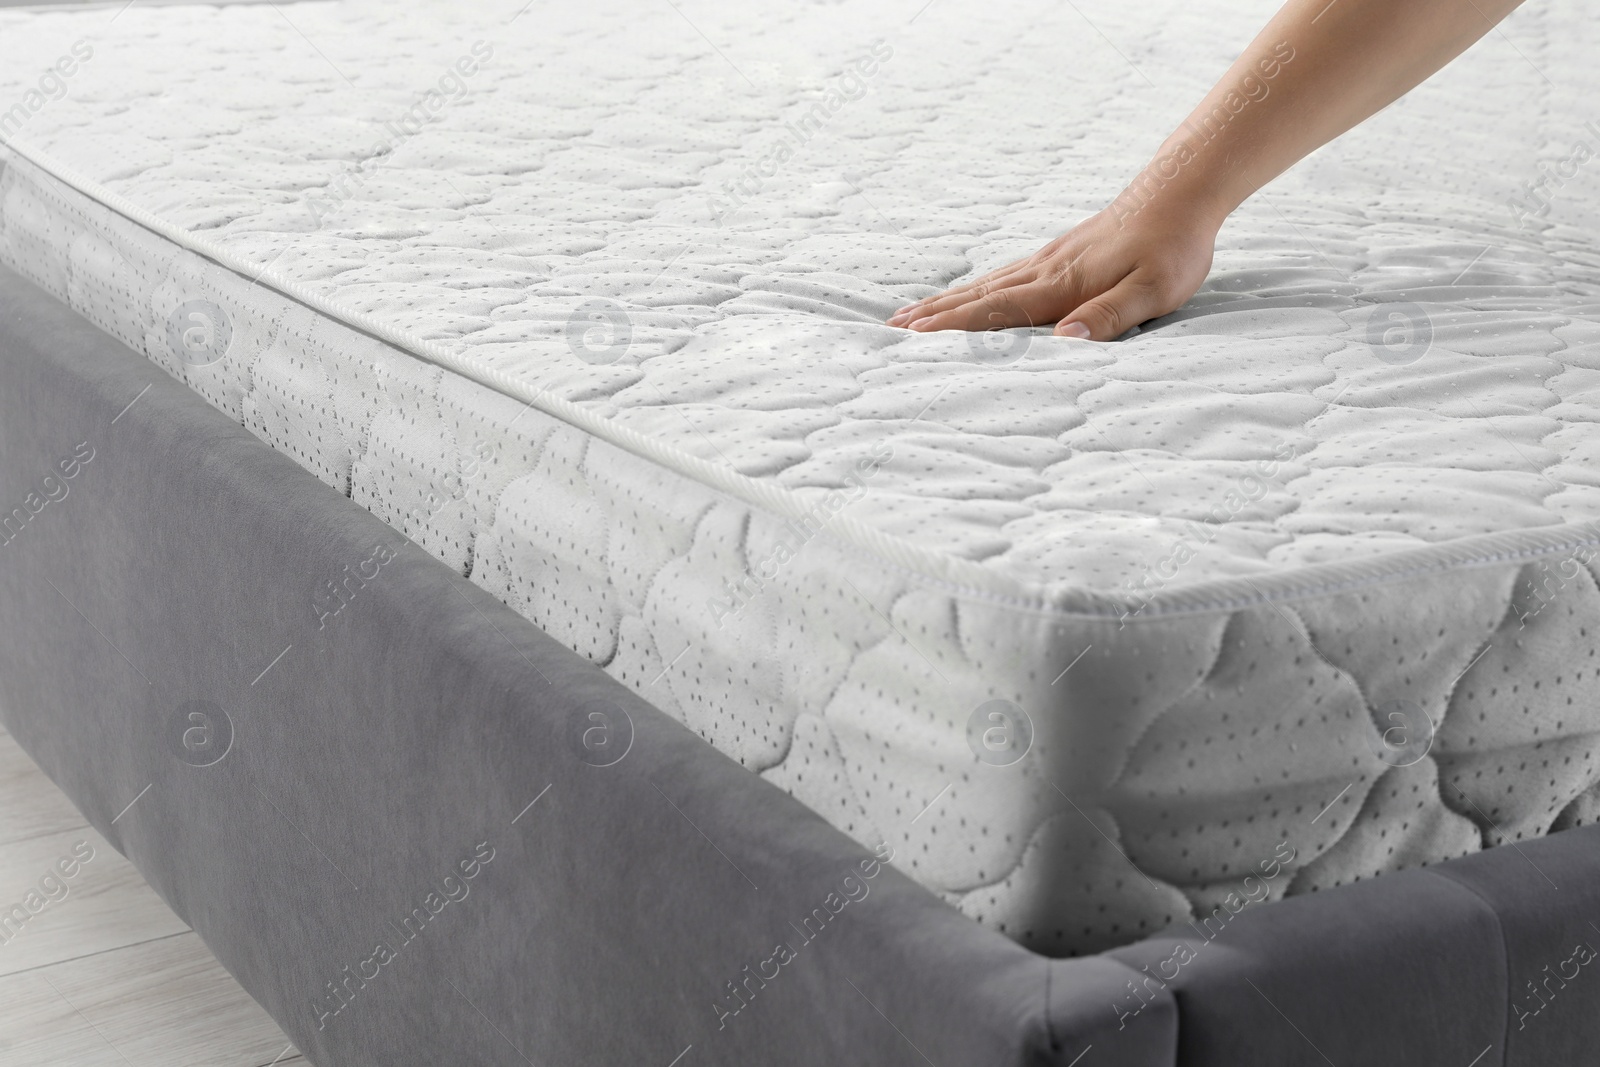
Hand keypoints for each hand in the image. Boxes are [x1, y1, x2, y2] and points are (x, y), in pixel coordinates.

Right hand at [886, 202, 1218, 339]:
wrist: (1180, 193)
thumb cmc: (1172, 247)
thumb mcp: (1153, 291)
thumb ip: (1108, 317)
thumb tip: (1063, 343)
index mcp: (1062, 286)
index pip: (997, 310)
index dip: (954, 327)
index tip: (913, 337)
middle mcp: (1045, 271)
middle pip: (978, 296)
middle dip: (933, 315)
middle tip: (890, 329)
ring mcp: (1047, 260)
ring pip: (985, 284)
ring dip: (946, 301)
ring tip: (910, 314)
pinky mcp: (1057, 255)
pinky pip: (1003, 276)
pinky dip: (973, 288)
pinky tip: (966, 294)